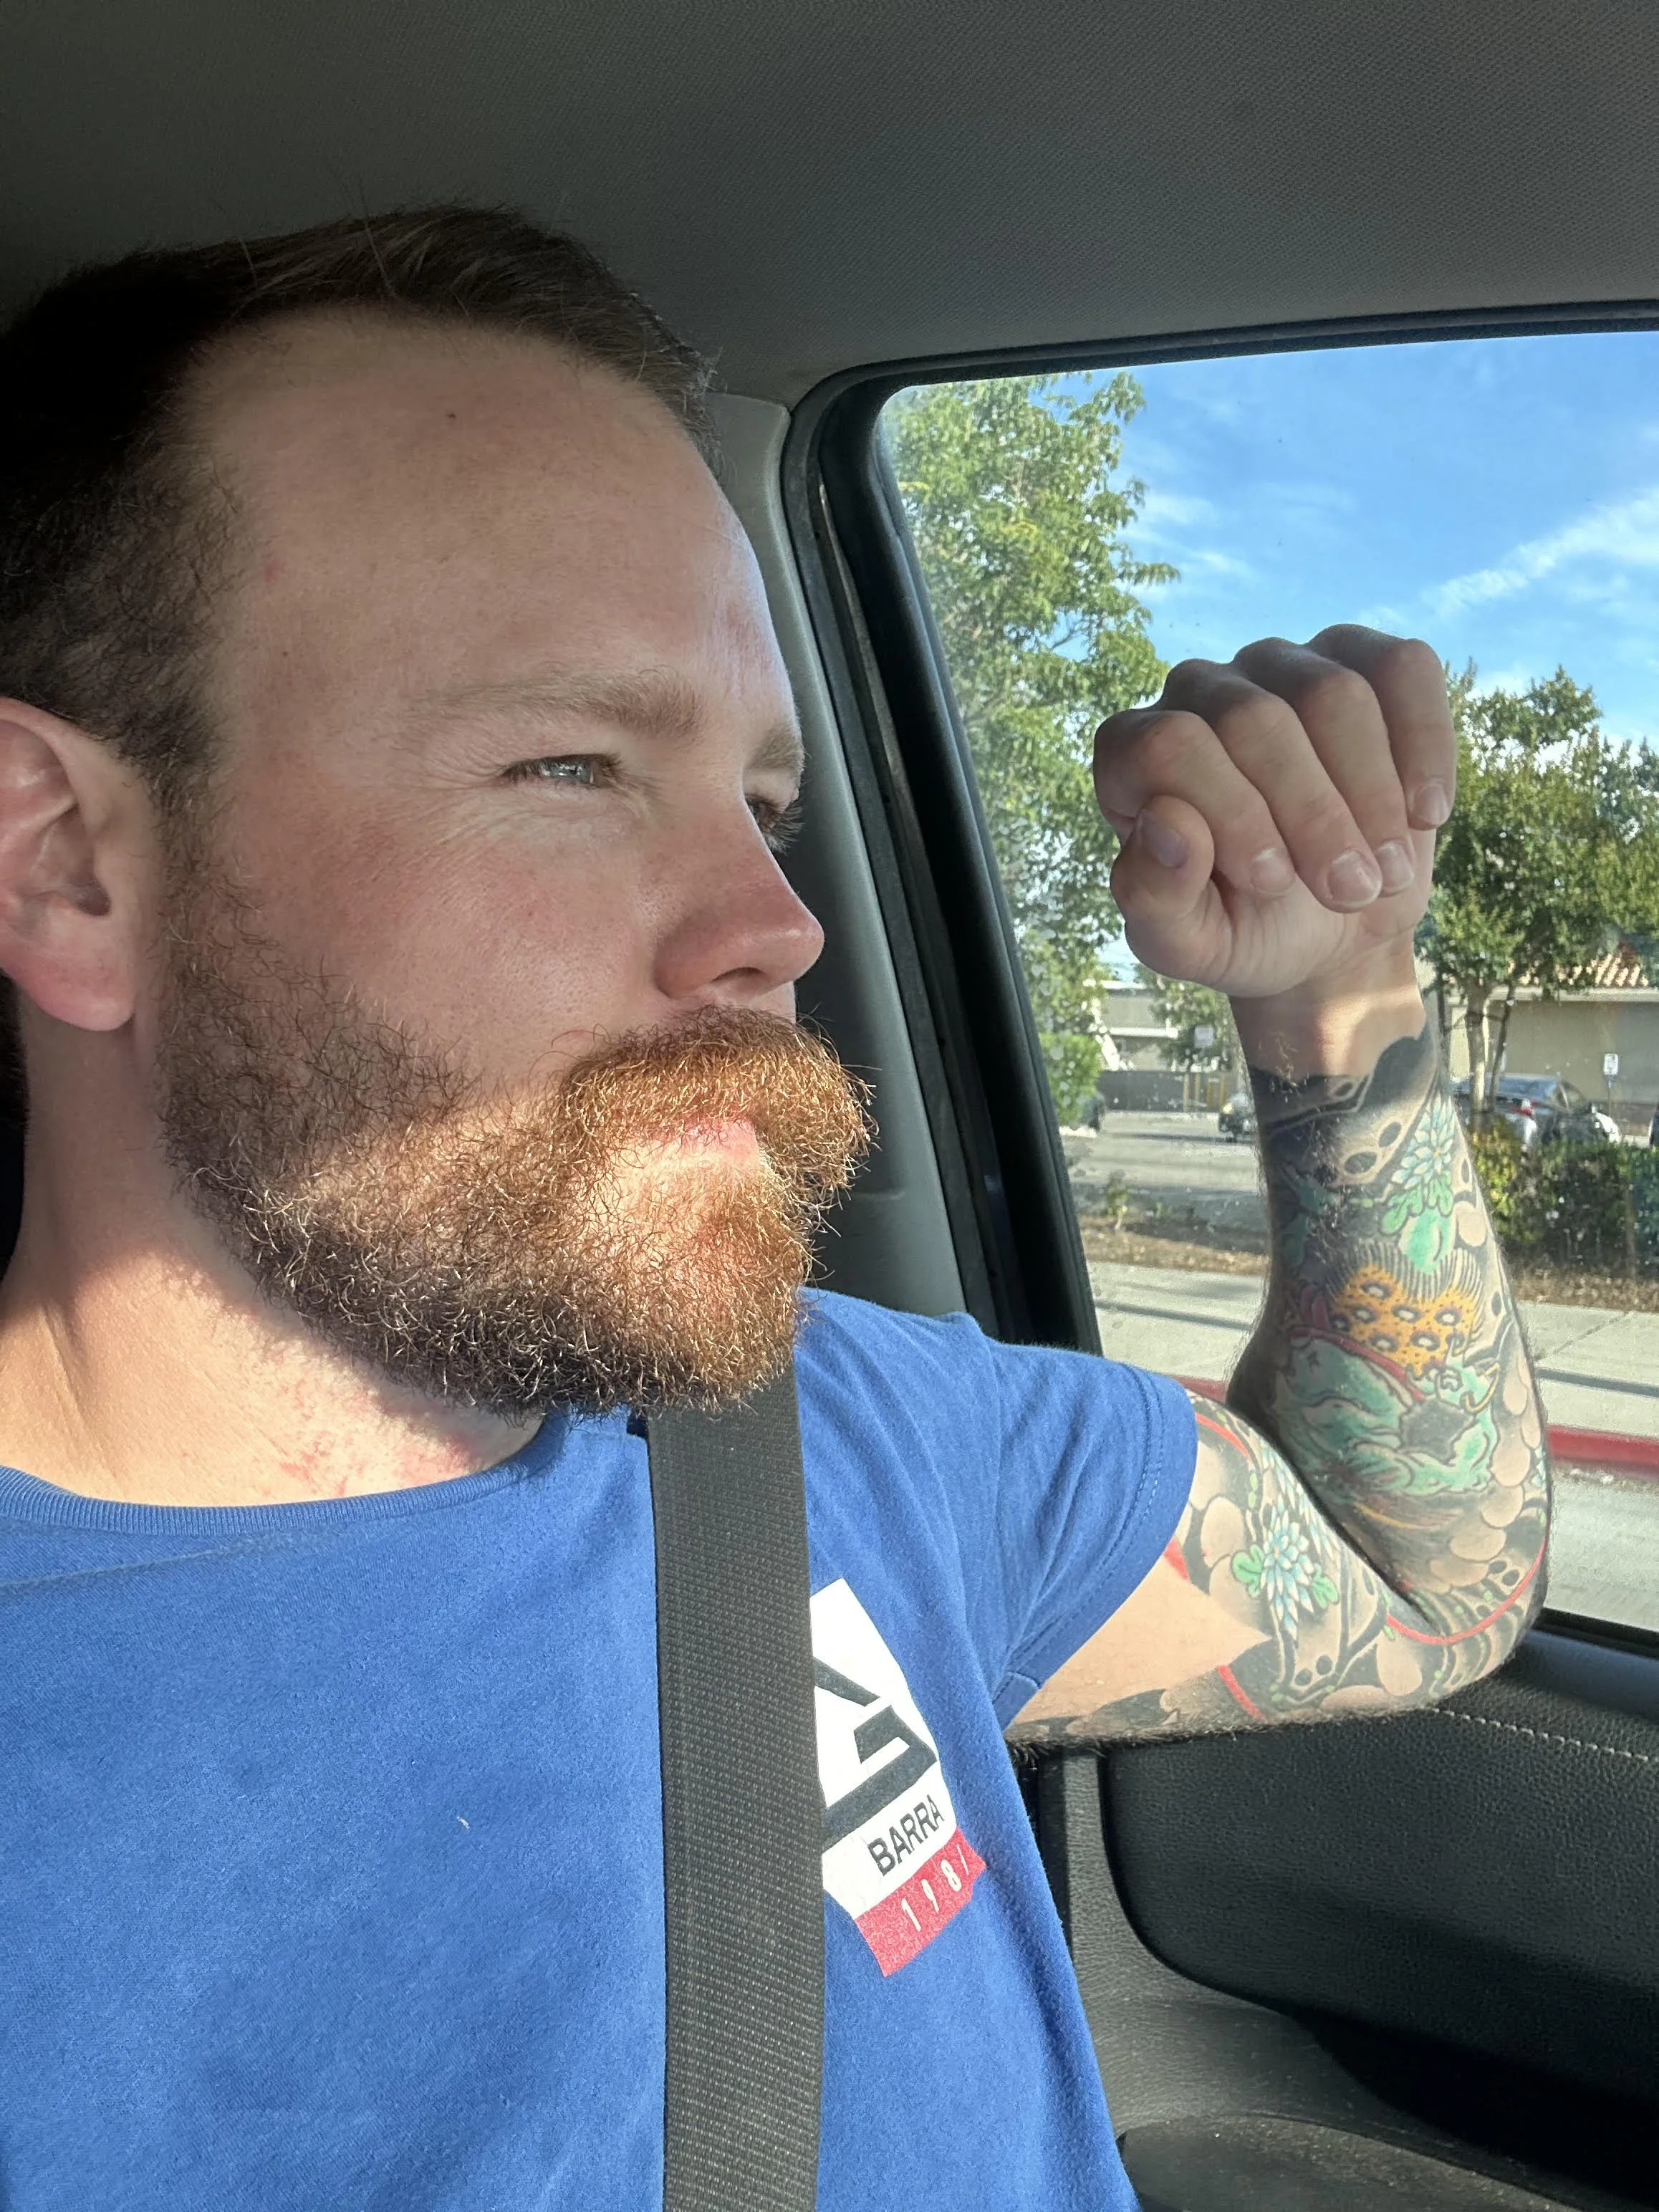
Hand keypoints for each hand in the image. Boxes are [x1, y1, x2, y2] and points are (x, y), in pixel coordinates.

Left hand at [1093, 627, 1453, 1002]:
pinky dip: (1424, 746)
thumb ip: (1154, 896)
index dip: (1229, 812)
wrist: (1332, 930)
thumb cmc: (1244, 929)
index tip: (1274, 883)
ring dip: (1372, 794)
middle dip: (1313, 817)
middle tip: (1349, 894)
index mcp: (1135, 752)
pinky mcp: (1362, 659)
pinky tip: (1424, 814)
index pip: (1169, 745)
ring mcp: (1282, 665)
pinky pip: (1403, 670)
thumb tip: (1168, 823)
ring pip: (1335, 693)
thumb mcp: (1188, 942)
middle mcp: (1199, 690)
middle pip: (1255, 720)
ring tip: (1386, 874)